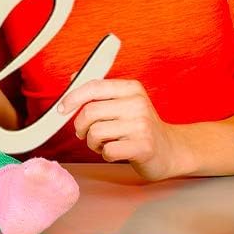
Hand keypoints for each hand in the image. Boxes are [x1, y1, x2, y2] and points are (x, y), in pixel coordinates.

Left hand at [59, 78, 182, 179]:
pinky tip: (115, 153)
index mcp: (131, 88)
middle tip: (85, 134)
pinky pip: (108, 150)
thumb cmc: (140, 127)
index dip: (73, 97)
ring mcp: (142, 125)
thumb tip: (72, 78)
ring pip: (96, 132)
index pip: (93, 87)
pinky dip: (105, 154)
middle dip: (81, 126)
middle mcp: (137, 103)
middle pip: (90, 112)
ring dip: (93, 142)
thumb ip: (99, 92)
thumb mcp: (123, 102)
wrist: (171, 151)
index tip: (62, 108)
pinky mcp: (144, 147)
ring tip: (104, 144)